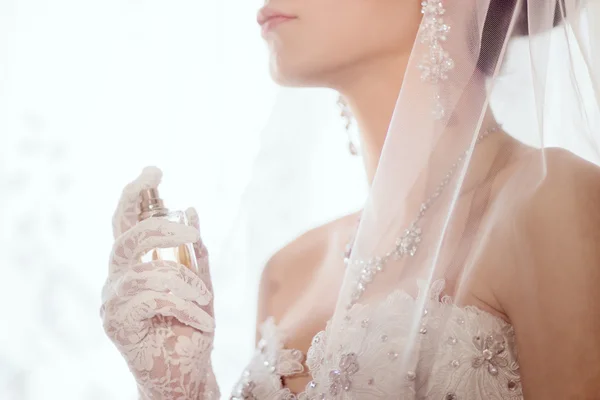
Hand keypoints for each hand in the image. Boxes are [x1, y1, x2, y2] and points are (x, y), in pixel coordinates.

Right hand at [100, 166, 218, 398]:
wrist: (187, 371)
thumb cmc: (191, 327)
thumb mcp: (201, 283)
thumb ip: (195, 250)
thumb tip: (192, 208)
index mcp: (135, 264)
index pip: (126, 222)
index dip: (135, 193)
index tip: (154, 170)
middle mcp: (118, 278)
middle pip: (127, 238)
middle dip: (161, 228)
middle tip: (191, 235)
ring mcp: (113, 301)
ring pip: (146, 272)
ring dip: (185, 282)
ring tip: (204, 300)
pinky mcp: (117, 323)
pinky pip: (153, 298)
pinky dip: (185, 306)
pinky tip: (201, 320)